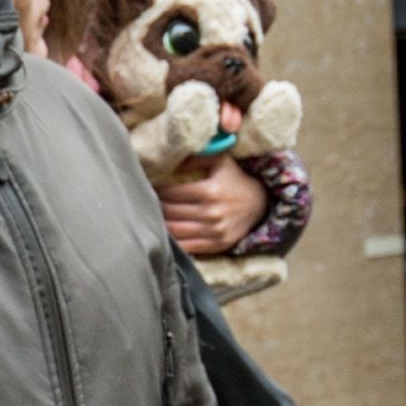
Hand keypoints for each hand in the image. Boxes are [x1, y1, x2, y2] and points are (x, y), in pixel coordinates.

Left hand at [156, 157, 270, 257]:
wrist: (259, 204)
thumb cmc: (235, 181)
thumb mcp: (221, 162)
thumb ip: (198, 158)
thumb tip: (174, 163)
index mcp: (210, 191)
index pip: (171, 193)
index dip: (156, 190)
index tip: (149, 188)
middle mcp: (212, 212)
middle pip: (170, 212)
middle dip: (154, 207)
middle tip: (146, 203)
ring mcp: (214, 231)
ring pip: (174, 231)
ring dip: (159, 224)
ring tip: (152, 218)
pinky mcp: (217, 245)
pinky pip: (186, 247)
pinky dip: (172, 242)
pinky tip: (164, 235)